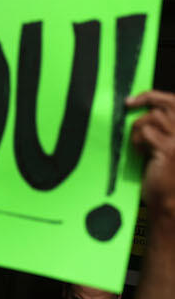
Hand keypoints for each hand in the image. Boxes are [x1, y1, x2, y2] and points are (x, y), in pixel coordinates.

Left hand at [127, 90, 174, 220]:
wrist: (170, 203)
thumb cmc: (165, 177)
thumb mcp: (166, 148)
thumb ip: (161, 130)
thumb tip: (141, 110)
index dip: (154, 96)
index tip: (133, 100)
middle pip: (166, 104)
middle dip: (145, 101)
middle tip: (128, 105)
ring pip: (153, 117)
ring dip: (138, 128)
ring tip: (139, 144)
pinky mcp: (169, 150)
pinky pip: (146, 132)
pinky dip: (137, 140)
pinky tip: (140, 152)